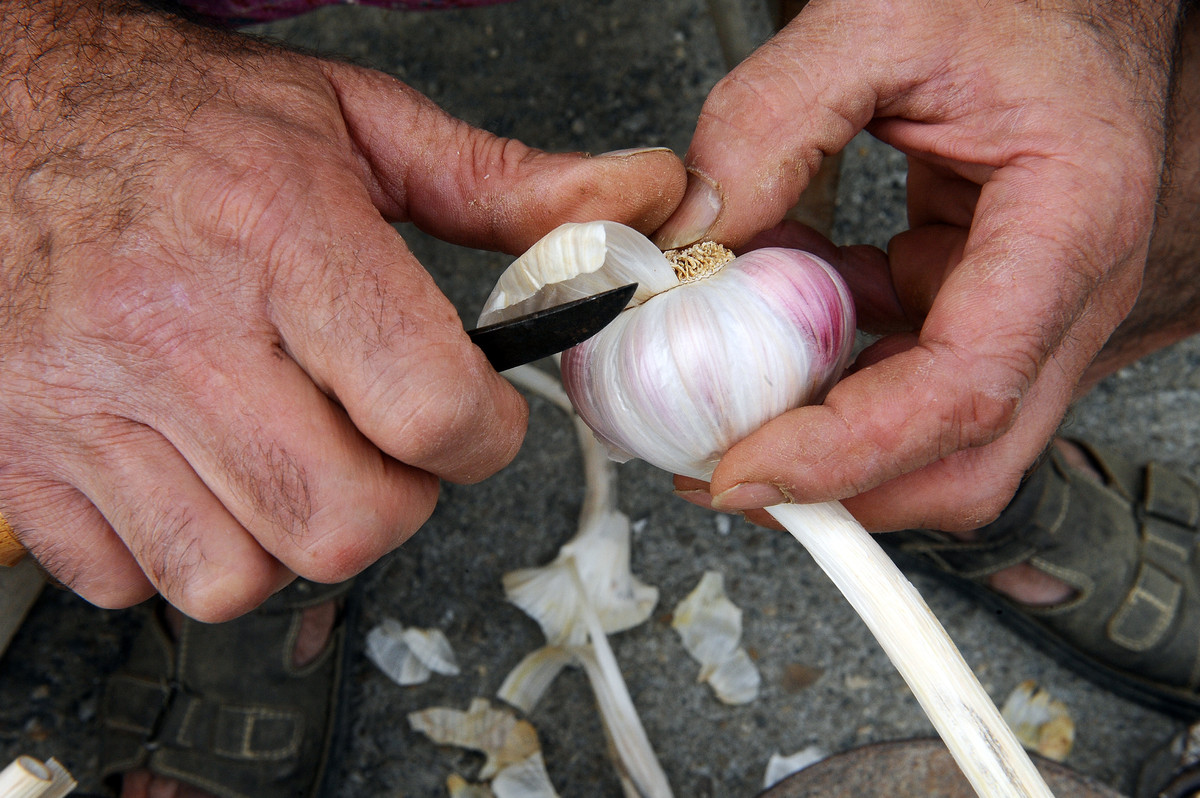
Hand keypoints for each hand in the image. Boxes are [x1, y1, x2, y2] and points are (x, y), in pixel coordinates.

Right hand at [0, 0, 684, 619]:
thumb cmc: (181, 118)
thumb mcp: (359, 125)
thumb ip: (509, 186)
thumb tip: (635, 202)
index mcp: (279, 233)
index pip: (427, 408)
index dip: (482, 437)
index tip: (476, 421)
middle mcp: (173, 328)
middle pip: (346, 521)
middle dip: (401, 503)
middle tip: (387, 446)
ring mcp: (87, 405)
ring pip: (240, 577)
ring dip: (293, 537)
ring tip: (290, 455)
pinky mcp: (25, 460)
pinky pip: (133, 583)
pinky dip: (187, 550)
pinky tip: (197, 471)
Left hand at [660, 0, 1181, 530]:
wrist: (1081, 2)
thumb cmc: (1025, 3)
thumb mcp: (882, 21)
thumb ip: (772, 120)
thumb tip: (696, 229)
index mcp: (1065, 231)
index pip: (962, 394)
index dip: (845, 455)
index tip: (743, 471)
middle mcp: (1063, 295)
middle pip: (963, 461)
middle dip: (839, 493)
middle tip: (723, 475)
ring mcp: (1026, 311)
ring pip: (930, 433)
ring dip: (824, 431)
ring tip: (729, 390)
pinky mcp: (982, 304)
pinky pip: (905, 371)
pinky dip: (831, 365)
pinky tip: (782, 313)